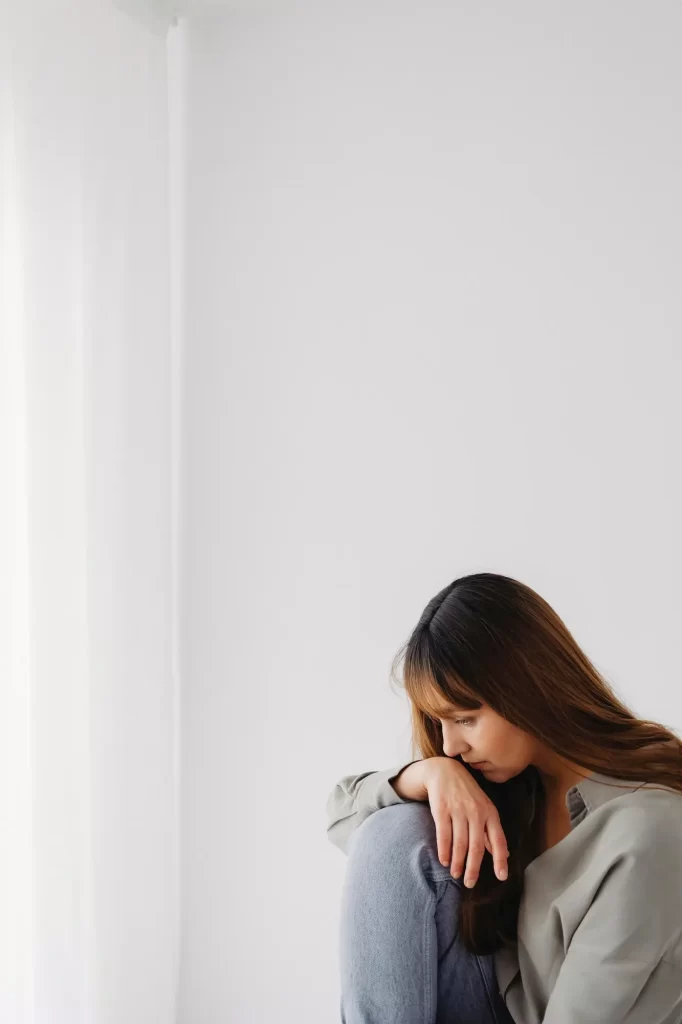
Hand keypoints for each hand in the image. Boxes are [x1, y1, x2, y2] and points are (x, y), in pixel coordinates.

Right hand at [421, 756, 508, 886]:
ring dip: (457, 862)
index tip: (501, 877)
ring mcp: (458, 810)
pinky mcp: (442, 809)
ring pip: (460, 843)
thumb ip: (490, 832)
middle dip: (473, 868)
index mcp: (490, 813)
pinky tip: (444, 860)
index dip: (500, 859)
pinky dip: (444, 850)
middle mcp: (476, 812)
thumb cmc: (467, 794)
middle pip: (476, 846)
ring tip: (455, 874)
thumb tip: (503, 854)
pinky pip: (444, 835)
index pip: (498, 839)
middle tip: (469, 883)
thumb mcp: (483, 808)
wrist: (445, 771)